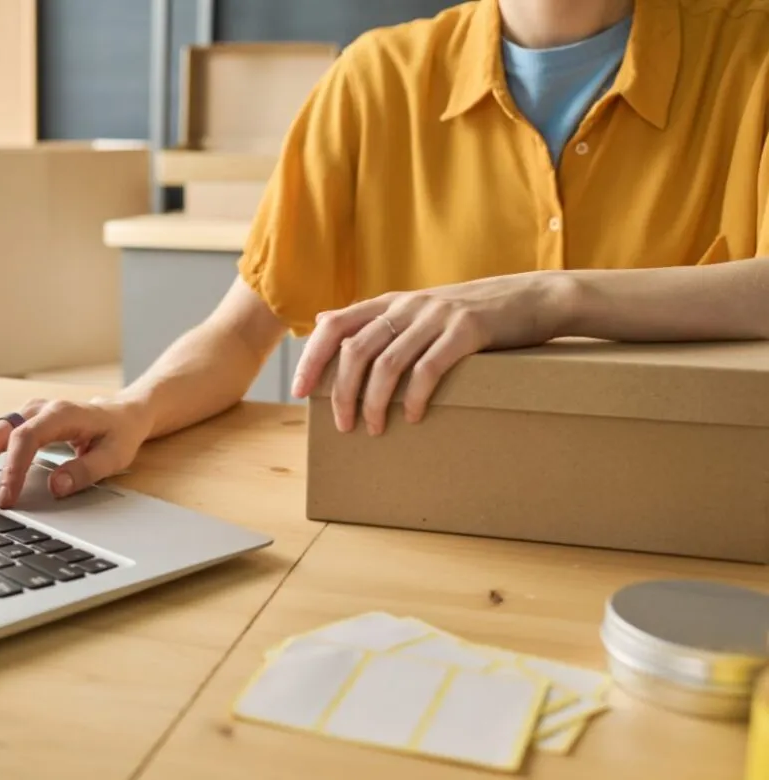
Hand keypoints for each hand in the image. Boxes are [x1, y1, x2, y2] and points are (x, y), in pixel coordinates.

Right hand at [0, 397, 152, 508]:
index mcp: (61, 414)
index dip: (12, 469)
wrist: (121, 413)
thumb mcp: (115, 456)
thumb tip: (56, 486)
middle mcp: (36, 410)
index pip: (26, 438)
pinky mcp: (16, 422)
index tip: (5, 501)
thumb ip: (86, 471)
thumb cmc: (118, 435)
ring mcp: (23, 413)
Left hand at [291, 271, 572, 433]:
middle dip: (342, 392)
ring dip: (376, 403)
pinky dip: (415, 397)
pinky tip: (413, 417)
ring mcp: (436, 316)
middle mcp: (408, 306)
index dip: (312, 357)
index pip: (335, 325)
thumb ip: (376, 318)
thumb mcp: (419, 310)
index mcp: (391, 303)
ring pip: (388, 363)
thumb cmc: (472, 314)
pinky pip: (429, 368)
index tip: (298, 390)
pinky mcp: (467, 330)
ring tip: (374, 430)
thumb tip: (325, 320)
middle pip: (356, 351)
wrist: (533, 298)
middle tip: (343, 426)